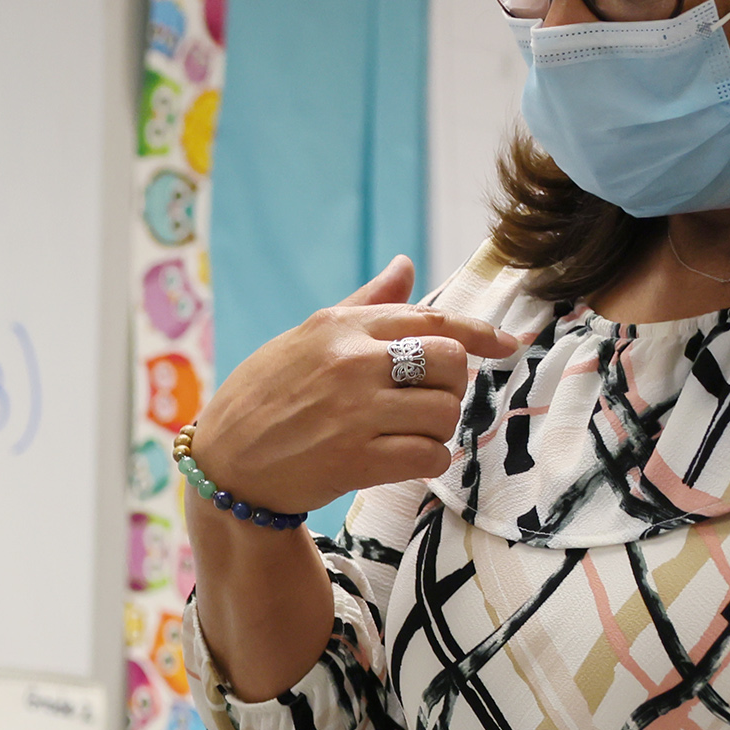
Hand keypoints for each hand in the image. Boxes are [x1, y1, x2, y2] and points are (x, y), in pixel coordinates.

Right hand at [183, 256, 522, 517]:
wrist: (224, 464)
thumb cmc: (264, 397)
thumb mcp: (306, 339)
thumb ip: (364, 305)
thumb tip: (405, 264)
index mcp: (341, 328)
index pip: (431, 320)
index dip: (479, 332)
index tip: (505, 344)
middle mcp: (352, 363)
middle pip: (449, 362)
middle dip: (452, 384)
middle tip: (428, 400)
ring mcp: (355, 412)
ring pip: (444, 412)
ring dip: (437, 428)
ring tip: (406, 434)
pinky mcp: (356, 459)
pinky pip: (430, 455)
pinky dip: (428, 460)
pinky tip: (403, 460)